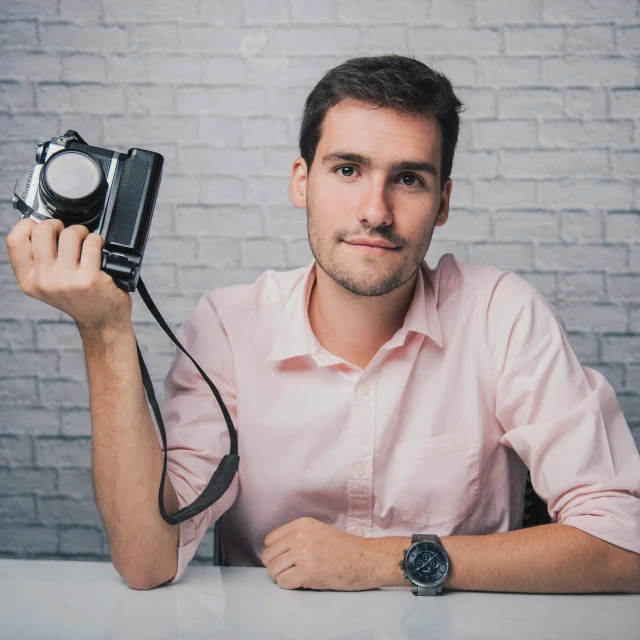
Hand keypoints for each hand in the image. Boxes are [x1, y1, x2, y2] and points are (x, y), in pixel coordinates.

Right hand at [6, 218, 131, 332]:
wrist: (102, 322)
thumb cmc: (78, 299)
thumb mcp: (48, 285)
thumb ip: (39, 261)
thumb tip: (38, 225)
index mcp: (28, 280)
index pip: (14, 241)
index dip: (28, 225)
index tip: (40, 225)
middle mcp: (44, 281)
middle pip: (42, 230)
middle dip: (58, 224)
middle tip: (67, 233)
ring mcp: (66, 280)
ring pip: (69, 234)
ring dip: (81, 231)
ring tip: (85, 241)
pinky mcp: (89, 279)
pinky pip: (92, 243)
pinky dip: (97, 241)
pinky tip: (98, 251)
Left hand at [261, 516, 377, 590]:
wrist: (366, 559)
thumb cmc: (345, 549)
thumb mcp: (319, 531)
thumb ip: (298, 536)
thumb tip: (277, 552)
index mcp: (302, 524)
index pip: (269, 540)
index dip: (275, 553)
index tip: (284, 560)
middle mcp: (300, 536)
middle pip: (269, 556)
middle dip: (276, 567)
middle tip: (289, 572)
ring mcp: (303, 553)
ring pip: (273, 570)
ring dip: (282, 577)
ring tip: (296, 577)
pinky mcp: (308, 571)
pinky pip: (283, 582)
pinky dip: (289, 586)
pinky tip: (302, 583)